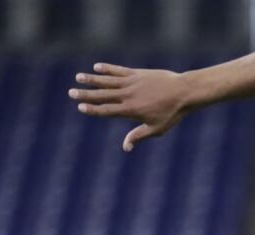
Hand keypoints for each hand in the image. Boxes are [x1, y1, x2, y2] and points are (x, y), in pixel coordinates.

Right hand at [69, 63, 189, 151]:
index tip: (80, 107)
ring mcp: (132, 83)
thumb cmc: (171, 113)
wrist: (183, 92)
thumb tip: (125, 147)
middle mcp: (128, 95)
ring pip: (107, 80)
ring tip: (78, 77)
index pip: (106, 110)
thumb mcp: (156, 128)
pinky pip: (119, 70)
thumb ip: (139, 135)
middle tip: (71, 92)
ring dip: (92, 79)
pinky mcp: (137, 73)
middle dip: (86, 94)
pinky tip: (97, 67)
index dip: (92, 109)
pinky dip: (108, 68)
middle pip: (102, 95)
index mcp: (130, 110)